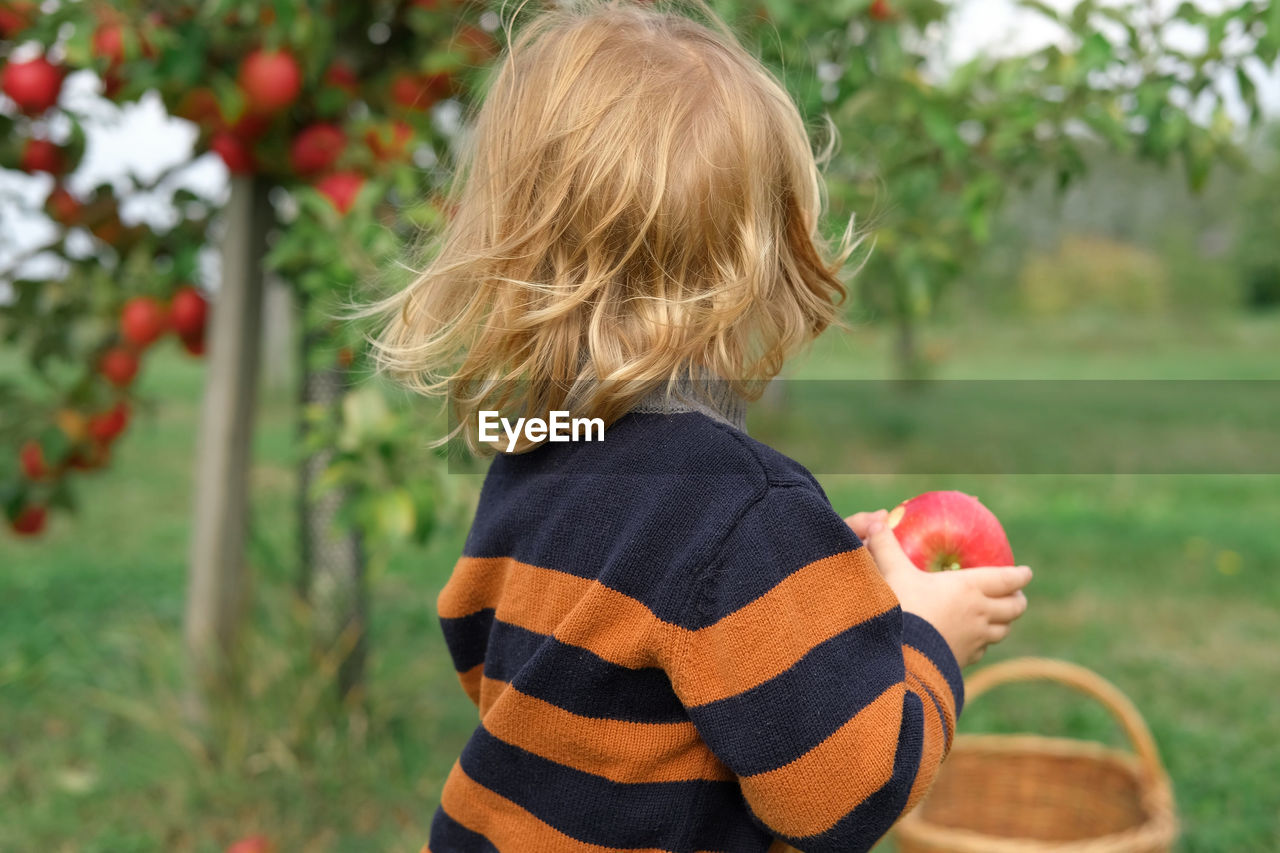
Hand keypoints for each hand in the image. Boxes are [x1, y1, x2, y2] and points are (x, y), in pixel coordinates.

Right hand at [846, 510, 1031, 666]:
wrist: (899, 656)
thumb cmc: (900, 607)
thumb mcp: (893, 572)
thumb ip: (886, 546)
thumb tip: (877, 519)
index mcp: (969, 587)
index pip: (1006, 580)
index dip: (1020, 575)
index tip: (1026, 572)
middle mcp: (979, 613)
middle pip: (1013, 608)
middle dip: (1018, 600)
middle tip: (1016, 594)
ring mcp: (975, 639)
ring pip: (1003, 631)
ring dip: (1005, 622)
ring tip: (1000, 617)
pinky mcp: (964, 659)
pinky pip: (983, 649)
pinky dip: (984, 642)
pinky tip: (974, 640)